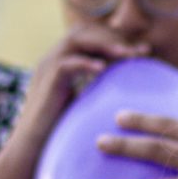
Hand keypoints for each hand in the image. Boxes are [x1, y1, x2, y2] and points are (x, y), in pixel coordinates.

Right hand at [15, 22, 149, 147]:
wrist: (32, 147)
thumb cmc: (59, 131)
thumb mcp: (84, 104)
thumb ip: (98, 91)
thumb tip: (127, 92)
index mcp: (64, 61)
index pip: (92, 37)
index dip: (118, 39)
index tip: (145, 51)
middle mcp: (54, 58)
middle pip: (86, 31)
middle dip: (115, 37)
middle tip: (141, 50)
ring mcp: (48, 67)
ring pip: (77, 40)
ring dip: (105, 44)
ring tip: (129, 55)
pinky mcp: (45, 81)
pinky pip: (66, 64)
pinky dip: (86, 63)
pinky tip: (104, 69)